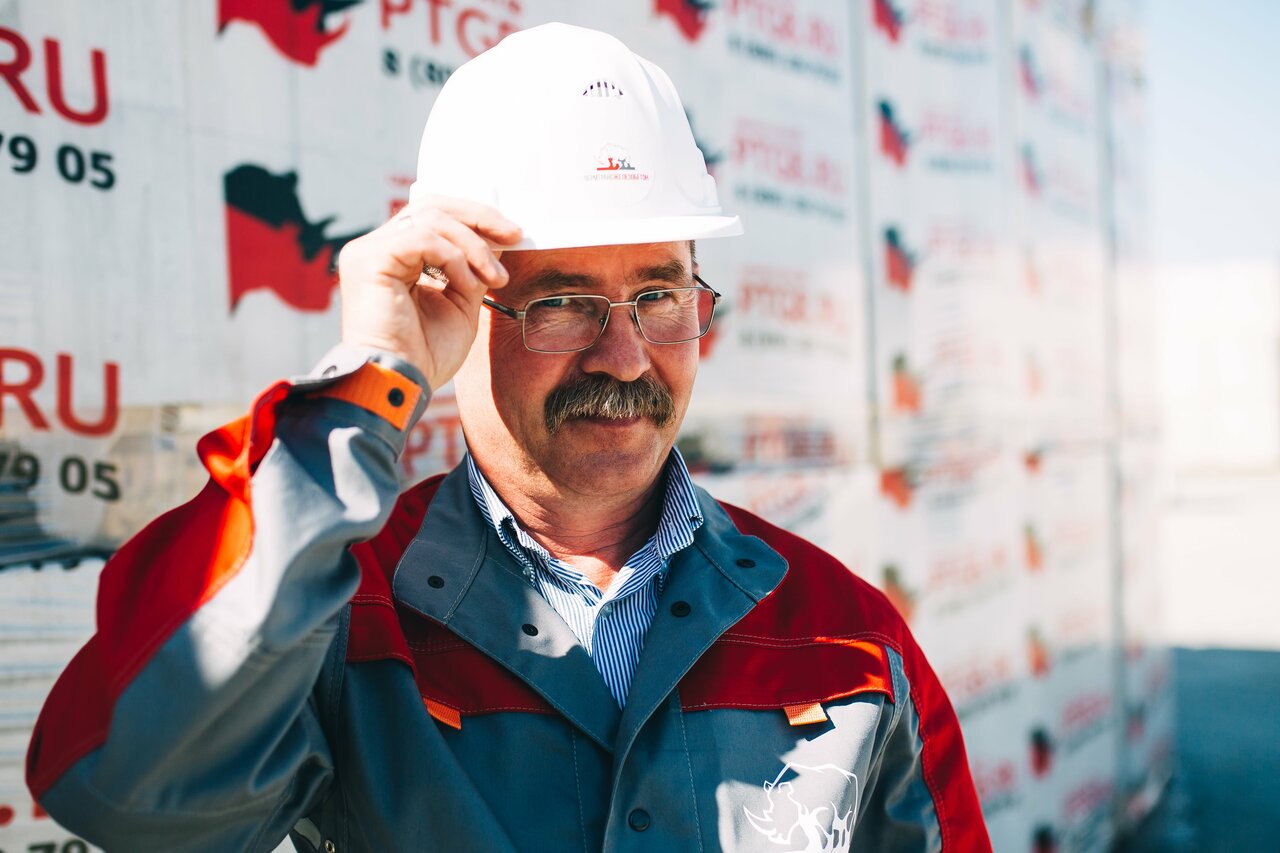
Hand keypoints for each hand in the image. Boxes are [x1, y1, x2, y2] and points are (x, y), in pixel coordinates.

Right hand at [336, 196, 521, 390]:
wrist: (401, 385)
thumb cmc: (425, 355)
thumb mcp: (461, 303)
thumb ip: (471, 268)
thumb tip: (496, 240)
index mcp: (396, 256)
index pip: (434, 215)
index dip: (475, 217)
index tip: (512, 234)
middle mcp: (377, 248)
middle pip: (432, 205)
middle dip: (479, 218)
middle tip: (513, 236)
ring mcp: (369, 251)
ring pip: (431, 219)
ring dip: (473, 247)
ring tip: (493, 279)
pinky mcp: (368, 259)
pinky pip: (422, 239)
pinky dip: (453, 259)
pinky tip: (466, 286)